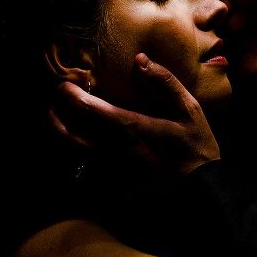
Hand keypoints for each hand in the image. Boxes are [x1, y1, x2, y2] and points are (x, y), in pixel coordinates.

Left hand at [50, 54, 220, 183]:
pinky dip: (73, 161)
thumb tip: (139, 59)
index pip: (90, 110)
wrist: (203, 196)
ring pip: (72, 156)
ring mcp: (111, 174)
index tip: (64, 85)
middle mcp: (115, 152)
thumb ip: (164, 82)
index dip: (70, 96)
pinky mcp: (111, 192)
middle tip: (52, 104)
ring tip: (57, 122)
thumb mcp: (190, 110)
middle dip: (53, 116)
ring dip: (59, 136)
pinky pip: (82, 176)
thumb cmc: (196, 149)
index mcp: (132, 129)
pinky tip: (76, 150)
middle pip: (69, 135)